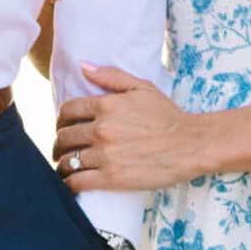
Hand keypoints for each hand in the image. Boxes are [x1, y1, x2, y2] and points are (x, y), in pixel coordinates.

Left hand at [54, 65, 203, 191]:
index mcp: (106, 105)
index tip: (64, 126)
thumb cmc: (168, 116)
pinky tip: (72, 182)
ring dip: (62, 164)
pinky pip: (77, 181)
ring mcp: (105, 155)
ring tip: (66, 167)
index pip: (68, 110)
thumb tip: (83, 66)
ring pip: (67, 160)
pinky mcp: (111, 178)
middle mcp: (101, 129)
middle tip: (62, 149)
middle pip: (64, 136)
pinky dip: (69, 183)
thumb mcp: (142, 87)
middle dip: (59, 143)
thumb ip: (111, 76)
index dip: (61, 119)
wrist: (191, 145)